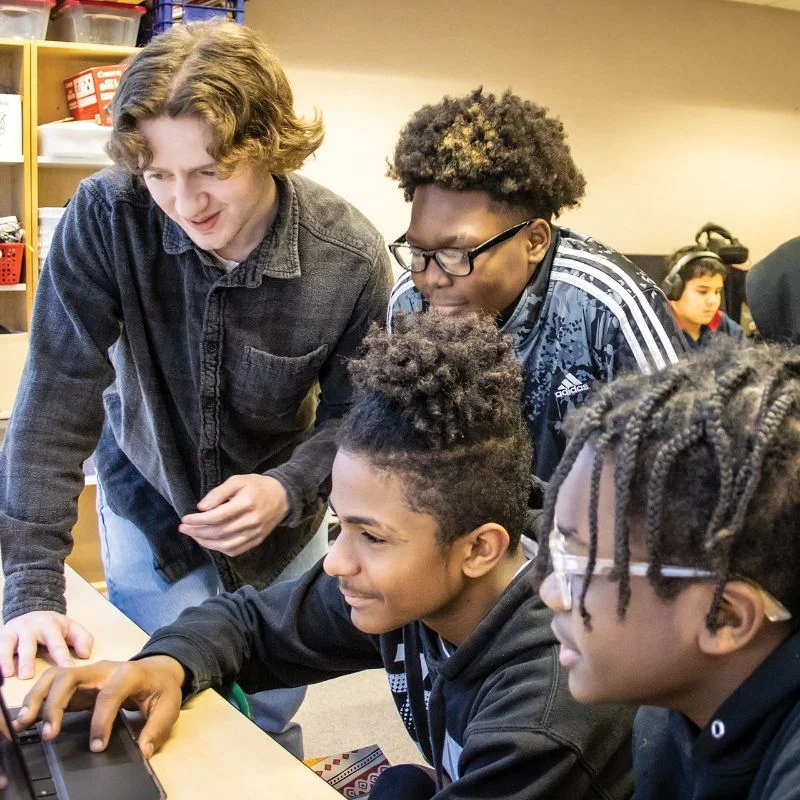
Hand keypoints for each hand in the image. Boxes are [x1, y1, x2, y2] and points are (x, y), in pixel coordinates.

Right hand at [0, 611, 93, 679]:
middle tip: (28, 676)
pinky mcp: (2, 636)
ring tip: (8, 673)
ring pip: (8, 644)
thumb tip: (85, 655)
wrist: (33, 611)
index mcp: (50, 625)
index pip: (57, 643)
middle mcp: (30, 627)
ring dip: (6, 658)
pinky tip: (0, 670)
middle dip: (28, 660)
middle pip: (29, 644)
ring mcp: (14, 631)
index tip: (66, 670)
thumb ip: (83, 639)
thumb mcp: (72, 628)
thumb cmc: (55, 627)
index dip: (62, 657)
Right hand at [13, 657, 184, 759]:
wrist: (159, 668)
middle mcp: (105, 669)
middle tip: (49, 734)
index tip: (97, 746)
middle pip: (71, 677)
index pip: (110, 693)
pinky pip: (54, 684)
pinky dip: (38, 697)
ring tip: (26, 722)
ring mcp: (89, 673)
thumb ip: (157, 729)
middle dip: (55, 704)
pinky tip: (29, 717)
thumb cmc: (162, 687)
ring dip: (39, 698)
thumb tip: (143, 751)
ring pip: (56, 676)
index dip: (101, 720)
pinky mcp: (80, 682)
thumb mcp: (169, 707)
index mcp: (129, 674)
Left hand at [179, 474, 288, 556]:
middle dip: (197, 532)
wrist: (283, 496)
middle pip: (219, 532)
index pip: (217, 516)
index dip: (198, 520)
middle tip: (183, 529)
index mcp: (246, 504)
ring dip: (206, 542)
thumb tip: (201, 508)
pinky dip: (219, 549)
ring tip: (194, 536)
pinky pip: (235, 550)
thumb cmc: (257, 486)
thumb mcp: (237, 480)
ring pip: (226, 545)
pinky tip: (209, 542)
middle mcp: (251, 521)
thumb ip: (219, 493)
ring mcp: (255, 533)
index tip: (184, 519)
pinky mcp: (257, 540)